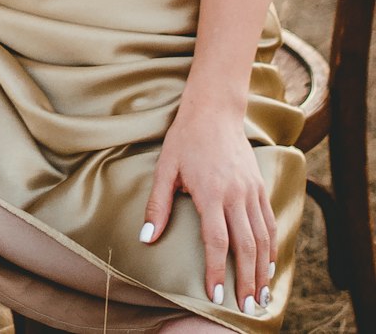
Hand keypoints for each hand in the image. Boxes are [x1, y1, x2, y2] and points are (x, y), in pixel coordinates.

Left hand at [140, 107, 276, 314]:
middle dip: (246, 280)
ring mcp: (252, 190)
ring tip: (261, 297)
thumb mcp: (165, 168)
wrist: (214, 110)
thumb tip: (146, 239)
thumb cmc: (185, 138)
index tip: (216, 296)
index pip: (218, 241)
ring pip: (263, 238)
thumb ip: (158, 205)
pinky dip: (272, 247)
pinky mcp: (260, 186)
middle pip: (247, 246)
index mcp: (211, 192)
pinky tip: (268, 266)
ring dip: (263, 270)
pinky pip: (270, 222)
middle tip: (246, 308)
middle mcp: (236, 194)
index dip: (217, 271)